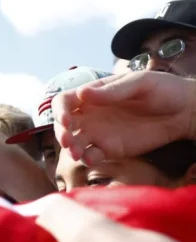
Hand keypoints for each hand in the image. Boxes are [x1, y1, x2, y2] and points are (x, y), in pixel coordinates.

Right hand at [52, 70, 195, 164]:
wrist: (185, 112)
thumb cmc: (164, 90)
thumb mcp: (139, 83)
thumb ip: (112, 90)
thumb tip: (82, 93)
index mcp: (94, 95)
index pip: (64, 102)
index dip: (59, 110)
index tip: (66, 119)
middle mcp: (91, 115)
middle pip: (63, 125)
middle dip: (61, 133)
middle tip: (68, 140)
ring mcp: (99, 133)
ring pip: (74, 142)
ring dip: (70, 148)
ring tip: (77, 153)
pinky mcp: (110, 149)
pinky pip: (91, 156)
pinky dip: (87, 158)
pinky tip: (92, 157)